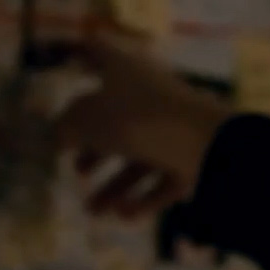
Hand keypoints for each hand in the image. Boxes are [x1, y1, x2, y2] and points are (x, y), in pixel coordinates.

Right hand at [30, 35, 233, 215]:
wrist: (207, 142)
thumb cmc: (138, 119)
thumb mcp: (88, 120)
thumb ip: (67, 125)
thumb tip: (61, 133)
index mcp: (125, 70)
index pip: (98, 53)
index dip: (80, 55)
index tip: (69, 60)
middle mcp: (150, 94)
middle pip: (117, 117)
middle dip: (95, 147)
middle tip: (77, 169)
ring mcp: (174, 125)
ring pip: (140, 156)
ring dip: (114, 185)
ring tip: (94, 211)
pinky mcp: (193, 156)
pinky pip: (163, 176)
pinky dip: (144, 196)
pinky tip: (123, 216)